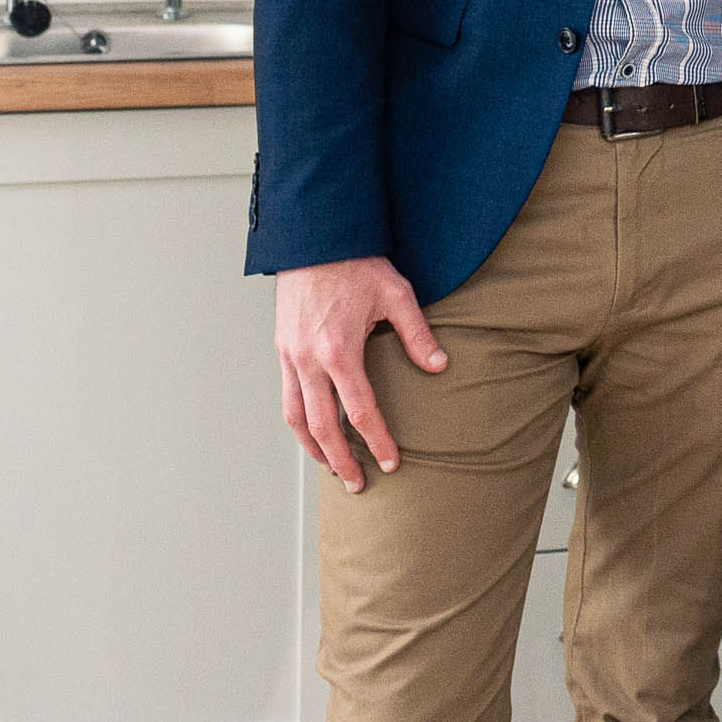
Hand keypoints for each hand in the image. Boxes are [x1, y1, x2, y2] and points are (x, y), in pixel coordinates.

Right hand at [272, 257, 446, 490]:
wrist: (314, 236)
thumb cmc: (355, 261)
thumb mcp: (396, 293)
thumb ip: (417, 334)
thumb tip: (440, 366)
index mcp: (339, 351)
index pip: (359, 412)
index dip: (376, 442)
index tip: (390, 463)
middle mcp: (308, 360)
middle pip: (321, 427)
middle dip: (340, 460)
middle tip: (358, 484)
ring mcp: (289, 355)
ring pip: (295, 417)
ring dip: (313, 448)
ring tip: (331, 467)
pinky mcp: (281, 348)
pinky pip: (286, 396)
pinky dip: (298, 421)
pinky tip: (313, 430)